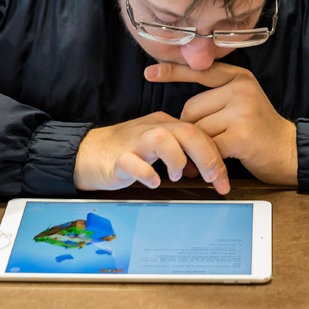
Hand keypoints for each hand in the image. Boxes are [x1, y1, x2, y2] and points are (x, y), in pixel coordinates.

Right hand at [74, 111, 229, 193]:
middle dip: (206, 157)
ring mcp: (134, 142)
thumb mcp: (159, 150)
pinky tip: (153, 182)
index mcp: (165, 125)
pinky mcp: (117, 157)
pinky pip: (133, 162)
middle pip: (188, 132)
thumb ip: (183, 154)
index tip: (223, 180)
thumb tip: (207, 170)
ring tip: (176, 176)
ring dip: (177, 160)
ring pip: (164, 139)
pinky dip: (147, 173)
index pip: (199, 134)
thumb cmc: (126, 152)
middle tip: (213, 179)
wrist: (86, 153)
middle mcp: (152, 129)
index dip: (216, 157)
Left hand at [146, 62, 297, 185]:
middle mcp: (240, 90)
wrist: (290, 151)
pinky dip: (208, 159)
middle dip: (192, 129)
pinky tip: (218, 164)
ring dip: (200, 146)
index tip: (149, 72)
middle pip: (191, 108)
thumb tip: (182, 110)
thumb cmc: (261, 131)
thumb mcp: (244, 102)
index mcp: (239, 78)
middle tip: (208, 142)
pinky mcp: (240, 135)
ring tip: (215, 153)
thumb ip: (218, 96)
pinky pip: (207, 146)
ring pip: (197, 129)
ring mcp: (241, 111)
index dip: (173, 72)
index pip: (200, 71)